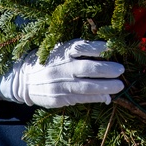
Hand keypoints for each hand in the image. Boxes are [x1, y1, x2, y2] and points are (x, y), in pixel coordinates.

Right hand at [0, 39, 124, 107]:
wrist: (24, 80)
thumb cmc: (50, 61)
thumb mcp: (60, 50)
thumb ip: (80, 50)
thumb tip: (106, 50)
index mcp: (61, 52)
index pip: (79, 47)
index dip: (95, 47)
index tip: (109, 47)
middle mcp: (59, 67)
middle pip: (86, 68)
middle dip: (106, 70)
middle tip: (121, 70)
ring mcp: (58, 84)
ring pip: (85, 86)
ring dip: (105, 87)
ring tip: (119, 86)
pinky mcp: (58, 98)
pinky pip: (80, 98)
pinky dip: (95, 98)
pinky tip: (107, 97)